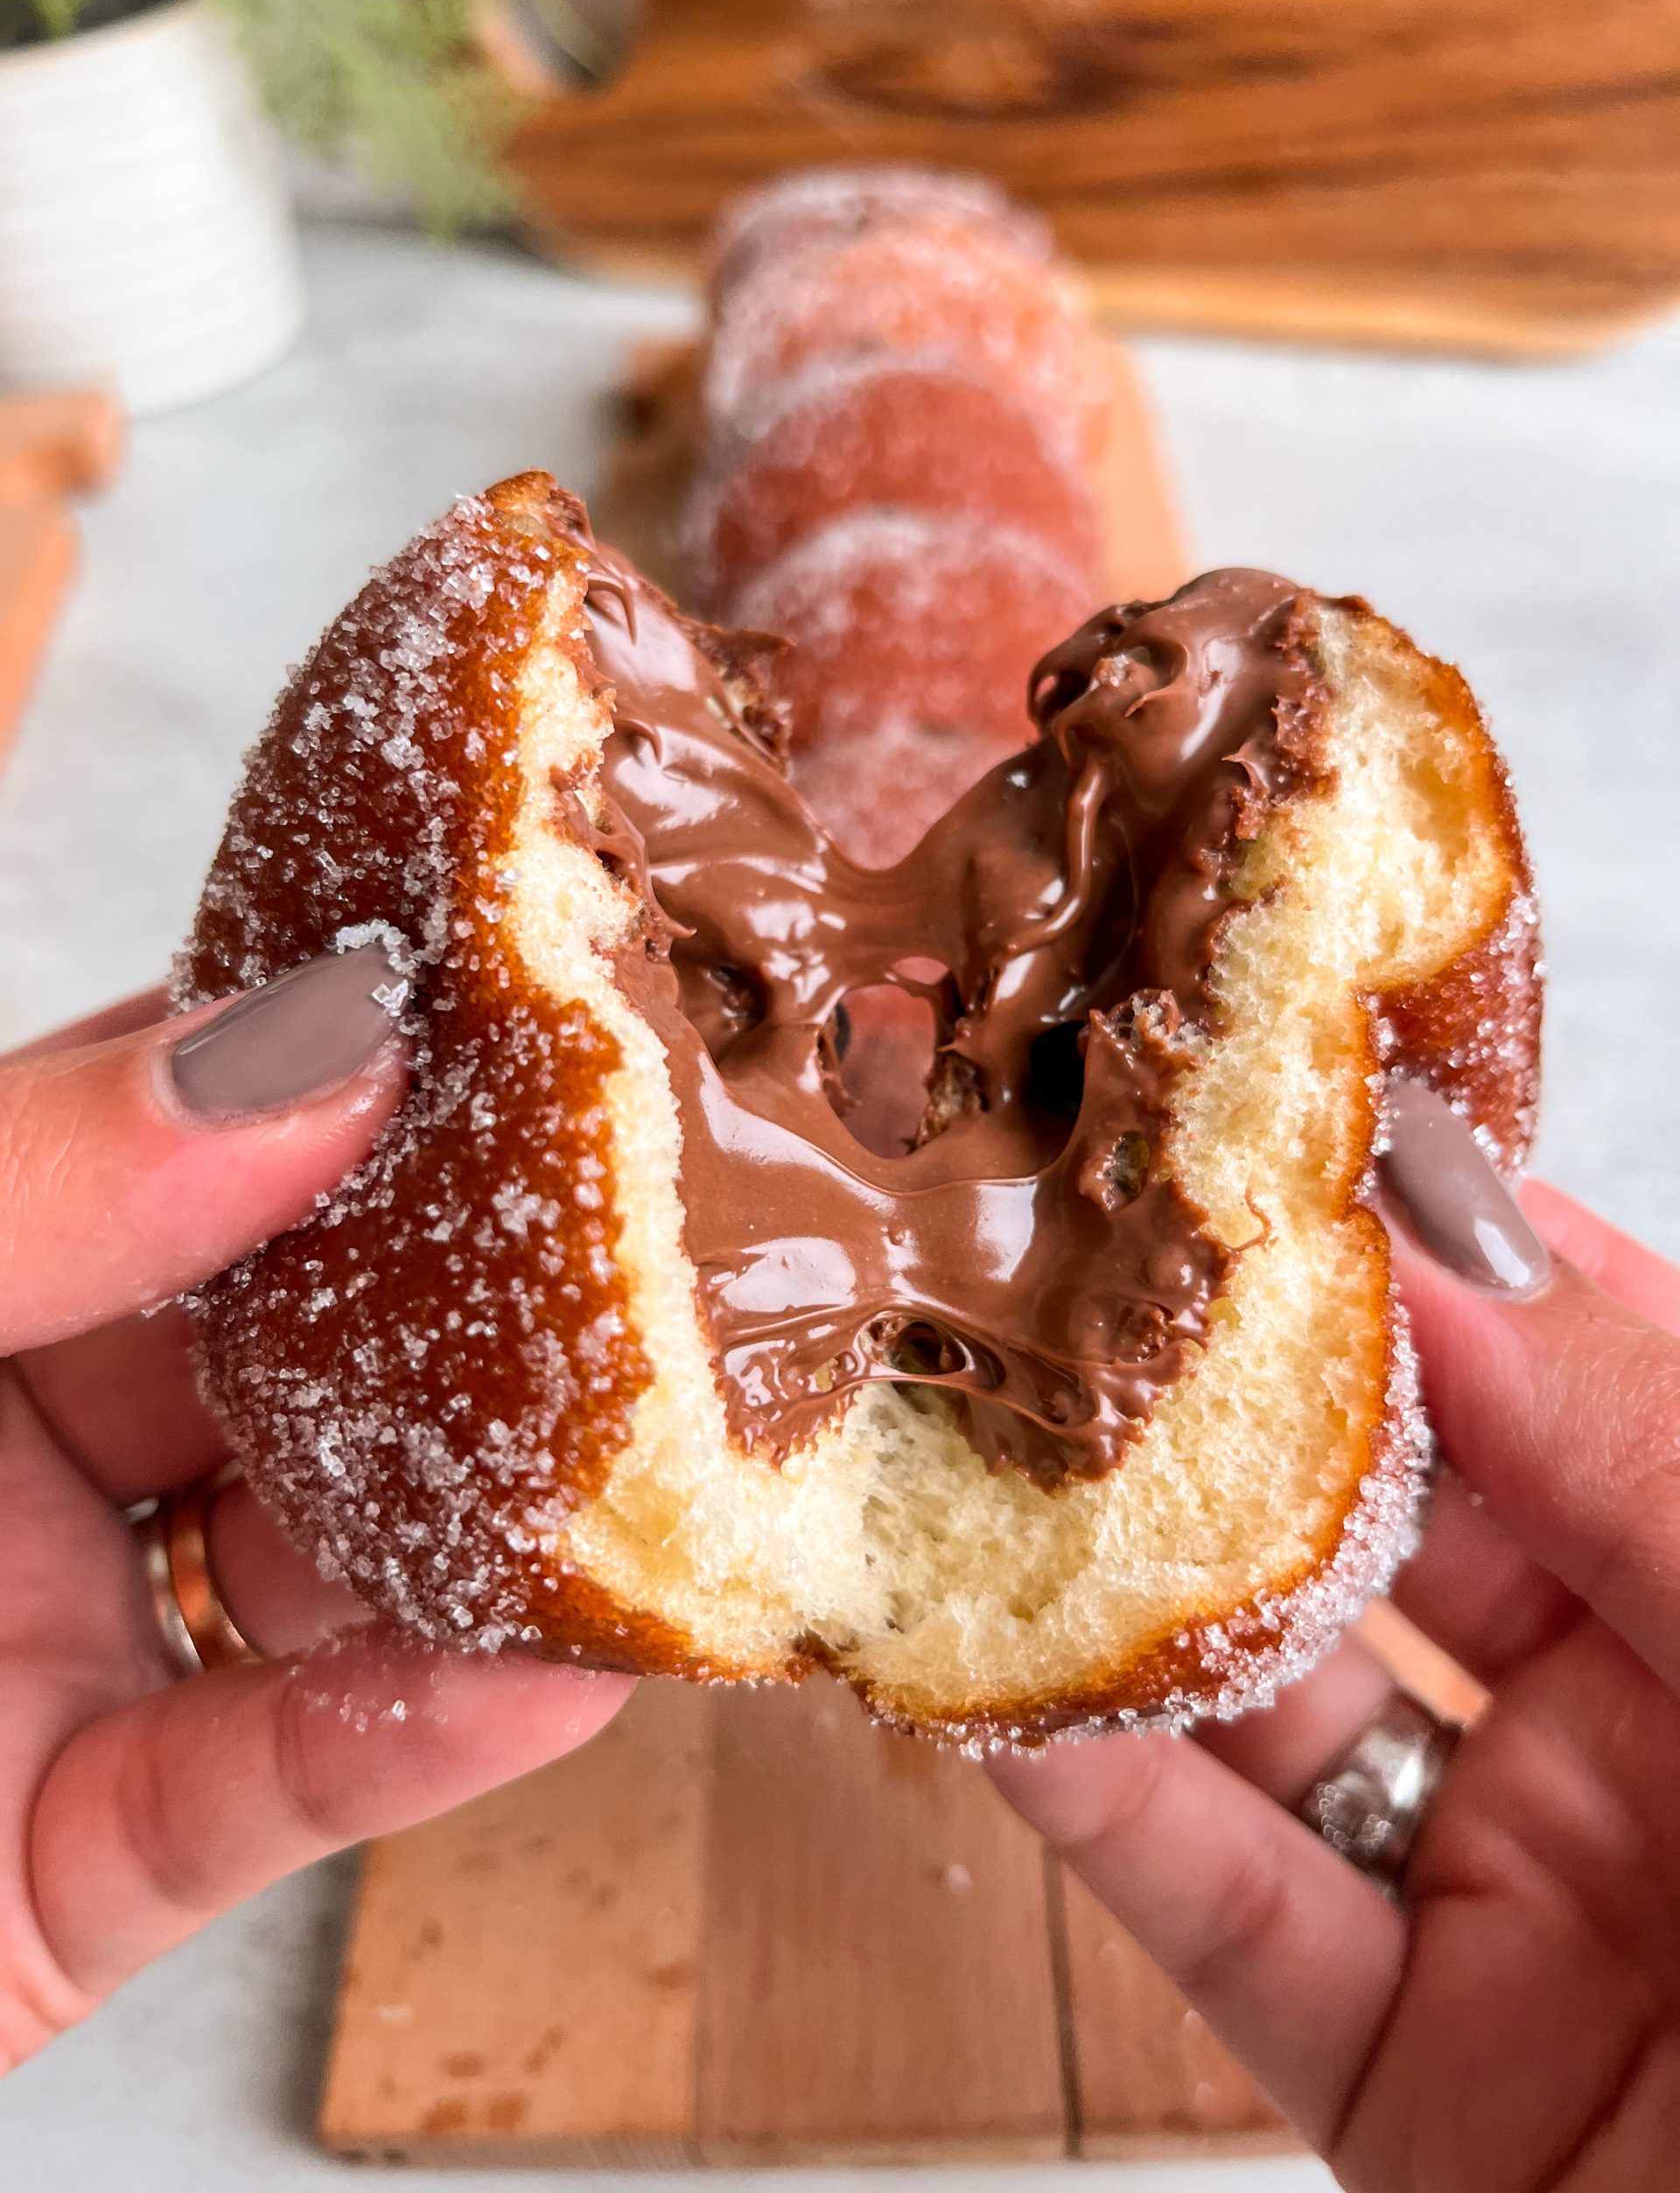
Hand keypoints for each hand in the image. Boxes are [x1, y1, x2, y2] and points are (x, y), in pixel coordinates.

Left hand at [0, 952, 630, 2073]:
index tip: (536, 1007)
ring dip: (492, 1528)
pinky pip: (274, 1789)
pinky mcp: (77, 1868)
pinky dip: (418, 1734)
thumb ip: (26, 1182)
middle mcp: (3, 1450)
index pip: (184, 1135)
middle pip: (296, 1355)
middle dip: (478, 1304)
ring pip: (326, 1575)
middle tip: (668, 1231)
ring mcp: (48, 1655)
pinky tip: (555, 1662)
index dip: (357, 1067)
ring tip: (668, 1453)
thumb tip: (306, 1041)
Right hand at [992, 1099, 1679, 2191]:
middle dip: (1243, 1401)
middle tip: (1079, 1269)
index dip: (1448, 1248)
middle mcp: (1650, 1730)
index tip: (1287, 1134)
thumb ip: (1659, 1477)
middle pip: (1406, 1526)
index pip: (1594, 1370)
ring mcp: (1527, 1901)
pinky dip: (1100, 1803)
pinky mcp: (1414, 2076)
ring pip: (1283, 1708)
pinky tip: (990, 1684)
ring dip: (1130, 1592)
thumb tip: (1455, 1263)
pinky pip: (1230, 1914)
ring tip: (983, 1449)